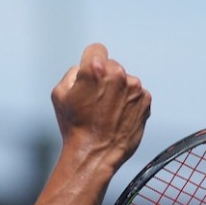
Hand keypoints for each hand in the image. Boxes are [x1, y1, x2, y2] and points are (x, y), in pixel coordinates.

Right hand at [51, 43, 150, 171]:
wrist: (94, 154)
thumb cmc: (74, 126)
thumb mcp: (59, 94)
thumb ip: (73, 73)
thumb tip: (85, 68)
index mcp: (95, 69)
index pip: (96, 49)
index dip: (90, 61)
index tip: (90, 74)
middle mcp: (118, 74)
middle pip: (111, 65)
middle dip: (105, 78)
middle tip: (96, 101)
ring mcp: (134, 87)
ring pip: (125, 81)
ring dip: (118, 91)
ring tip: (107, 113)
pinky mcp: (146, 100)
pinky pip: (136, 94)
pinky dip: (129, 103)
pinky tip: (118, 117)